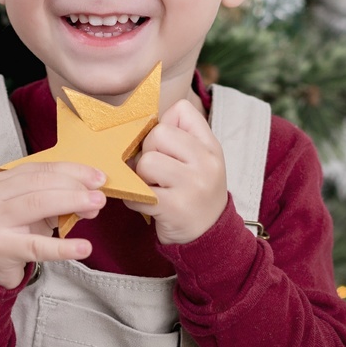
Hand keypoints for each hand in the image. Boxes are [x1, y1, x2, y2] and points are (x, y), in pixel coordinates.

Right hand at [0, 162, 107, 287]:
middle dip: (74, 186)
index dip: (72, 171)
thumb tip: (92, 201)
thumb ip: (58, 202)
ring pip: (37, 204)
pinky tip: (83, 247)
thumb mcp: (31, 212)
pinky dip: (63, 247)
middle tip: (100, 195)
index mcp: (1, 181)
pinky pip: (36, 246)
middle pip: (40, 183)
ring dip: (71, 203)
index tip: (98, 177)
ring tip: (95, 208)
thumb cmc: (10, 233)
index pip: (41, 169)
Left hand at [124, 99, 227, 244]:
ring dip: (140, 177)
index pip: (182, 111)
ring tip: (152, 187)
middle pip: (158, 134)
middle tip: (155, 171)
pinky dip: (134, 198)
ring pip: (146, 162)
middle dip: (148, 151)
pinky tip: (147, 203)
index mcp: (211, 146)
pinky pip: (137, 192)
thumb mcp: (200, 159)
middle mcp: (206, 163)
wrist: (209, 235)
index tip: (165, 146)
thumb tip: (144, 118)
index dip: (164, 125)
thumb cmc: (196, 191)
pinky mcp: (174, 208)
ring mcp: (191, 186)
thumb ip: (179, 135)